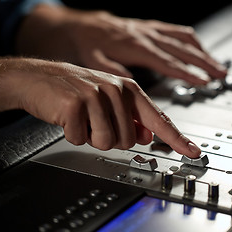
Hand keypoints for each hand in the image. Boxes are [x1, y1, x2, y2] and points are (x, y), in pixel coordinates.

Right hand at [0, 58, 200, 157]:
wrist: (38, 78)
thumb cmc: (75, 90)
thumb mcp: (108, 101)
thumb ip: (131, 119)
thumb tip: (147, 136)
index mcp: (128, 90)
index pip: (159, 119)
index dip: (177, 139)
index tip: (193, 152)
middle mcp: (117, 91)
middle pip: (128, 140)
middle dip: (110, 139)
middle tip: (94, 121)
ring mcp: (97, 96)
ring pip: (107, 142)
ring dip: (91, 137)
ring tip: (82, 119)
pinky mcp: (76, 104)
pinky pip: (82, 138)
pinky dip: (74, 134)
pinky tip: (68, 118)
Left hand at [16, 6, 226, 84]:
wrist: (78, 26)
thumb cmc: (85, 44)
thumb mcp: (93, 61)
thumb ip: (113, 73)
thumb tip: (129, 86)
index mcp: (135, 47)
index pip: (167, 61)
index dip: (187, 73)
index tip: (203, 81)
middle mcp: (146, 36)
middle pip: (181, 49)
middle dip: (203, 62)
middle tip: (220, 74)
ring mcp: (148, 30)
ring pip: (182, 38)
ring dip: (201, 51)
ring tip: (216, 64)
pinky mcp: (147, 28)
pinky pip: (174, 31)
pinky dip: (190, 40)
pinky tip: (197, 46)